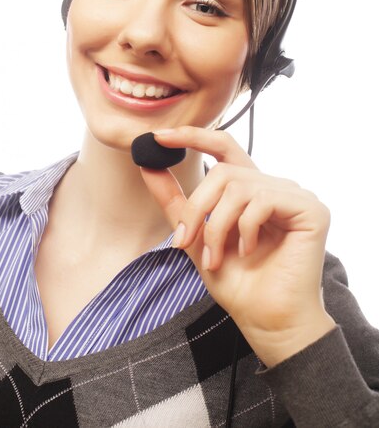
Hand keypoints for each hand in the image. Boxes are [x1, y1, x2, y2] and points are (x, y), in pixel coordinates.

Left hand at [140, 126, 335, 366]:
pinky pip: (263, 200)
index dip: (193, 136)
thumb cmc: (237, 283)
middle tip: (184, 241)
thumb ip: (176, 202)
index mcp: (249, 190)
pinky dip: (245, 230)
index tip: (159, 137)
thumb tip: (147, 165)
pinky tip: (248, 252)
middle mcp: (272, 186)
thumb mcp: (196, 237)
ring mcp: (293, 195)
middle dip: (196, 207)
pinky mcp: (310, 209)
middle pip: (223, 171)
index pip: (223, 147)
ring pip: (238, 186)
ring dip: (217, 226)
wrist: (265, 320)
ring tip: (214, 258)